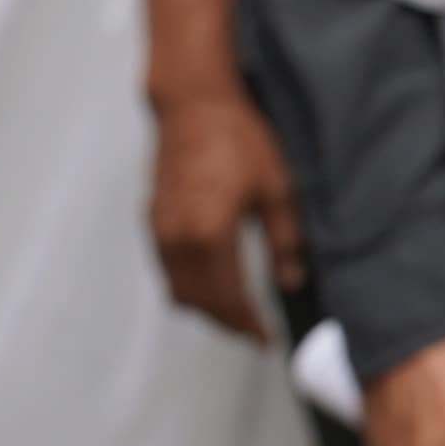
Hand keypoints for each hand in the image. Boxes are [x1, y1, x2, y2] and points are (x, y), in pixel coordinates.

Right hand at [146, 85, 306, 342]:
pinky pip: (168, 271)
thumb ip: (284, 241)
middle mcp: (177, 239)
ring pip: (178, 291)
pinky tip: (212, 284)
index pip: (229, 297)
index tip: (266, 340)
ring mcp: (160, 231)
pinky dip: (189, 287)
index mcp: (210, 234)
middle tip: (254, 332)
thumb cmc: (237, 139)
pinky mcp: (153, 221)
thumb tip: (291, 280)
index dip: (248, 324)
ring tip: (237, 314)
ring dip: (206, 309)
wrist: (194, 105)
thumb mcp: (276, 189)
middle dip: (227, 323)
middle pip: (198, 303)